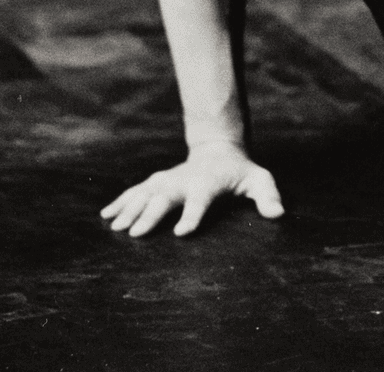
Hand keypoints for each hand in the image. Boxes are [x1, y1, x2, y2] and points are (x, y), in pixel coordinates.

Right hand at [100, 140, 283, 236]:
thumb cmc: (240, 173)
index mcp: (207, 184)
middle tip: (136, 233)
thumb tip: (278, 214)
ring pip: (145, 194)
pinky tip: (105, 215)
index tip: (181, 232)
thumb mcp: (258, 180)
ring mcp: (167, 181)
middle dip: (151, 214)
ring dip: (130, 209)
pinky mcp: (157, 182)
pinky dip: (120, 201)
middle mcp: (183, 182)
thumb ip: (267, 196)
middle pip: (165, 198)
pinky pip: (135, 191)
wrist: (218, 150)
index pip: (200, 201)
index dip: (192, 216)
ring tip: (116, 227)